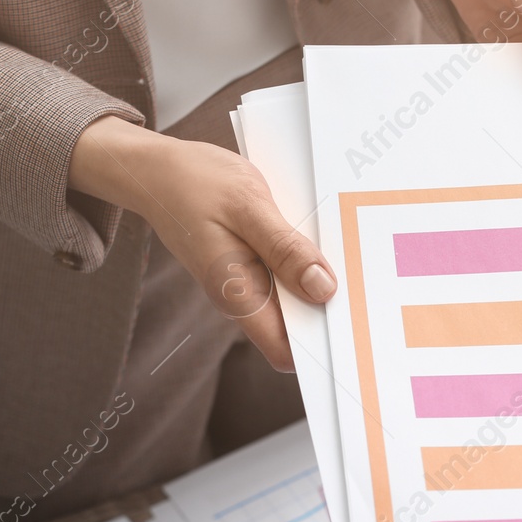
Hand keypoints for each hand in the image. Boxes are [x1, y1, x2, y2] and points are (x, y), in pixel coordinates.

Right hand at [69, 115, 337, 370]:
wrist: (156, 170)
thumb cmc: (196, 183)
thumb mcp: (247, 207)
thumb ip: (285, 250)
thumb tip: (324, 290)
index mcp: (239, 295)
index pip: (285, 352)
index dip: (320, 347)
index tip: (354, 327)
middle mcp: (245, 298)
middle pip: (298, 327)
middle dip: (329, 310)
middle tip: (365, 283)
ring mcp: (249, 282)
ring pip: (297, 298)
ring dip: (321, 281)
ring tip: (350, 254)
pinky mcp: (254, 263)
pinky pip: (289, 272)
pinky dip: (307, 260)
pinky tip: (323, 238)